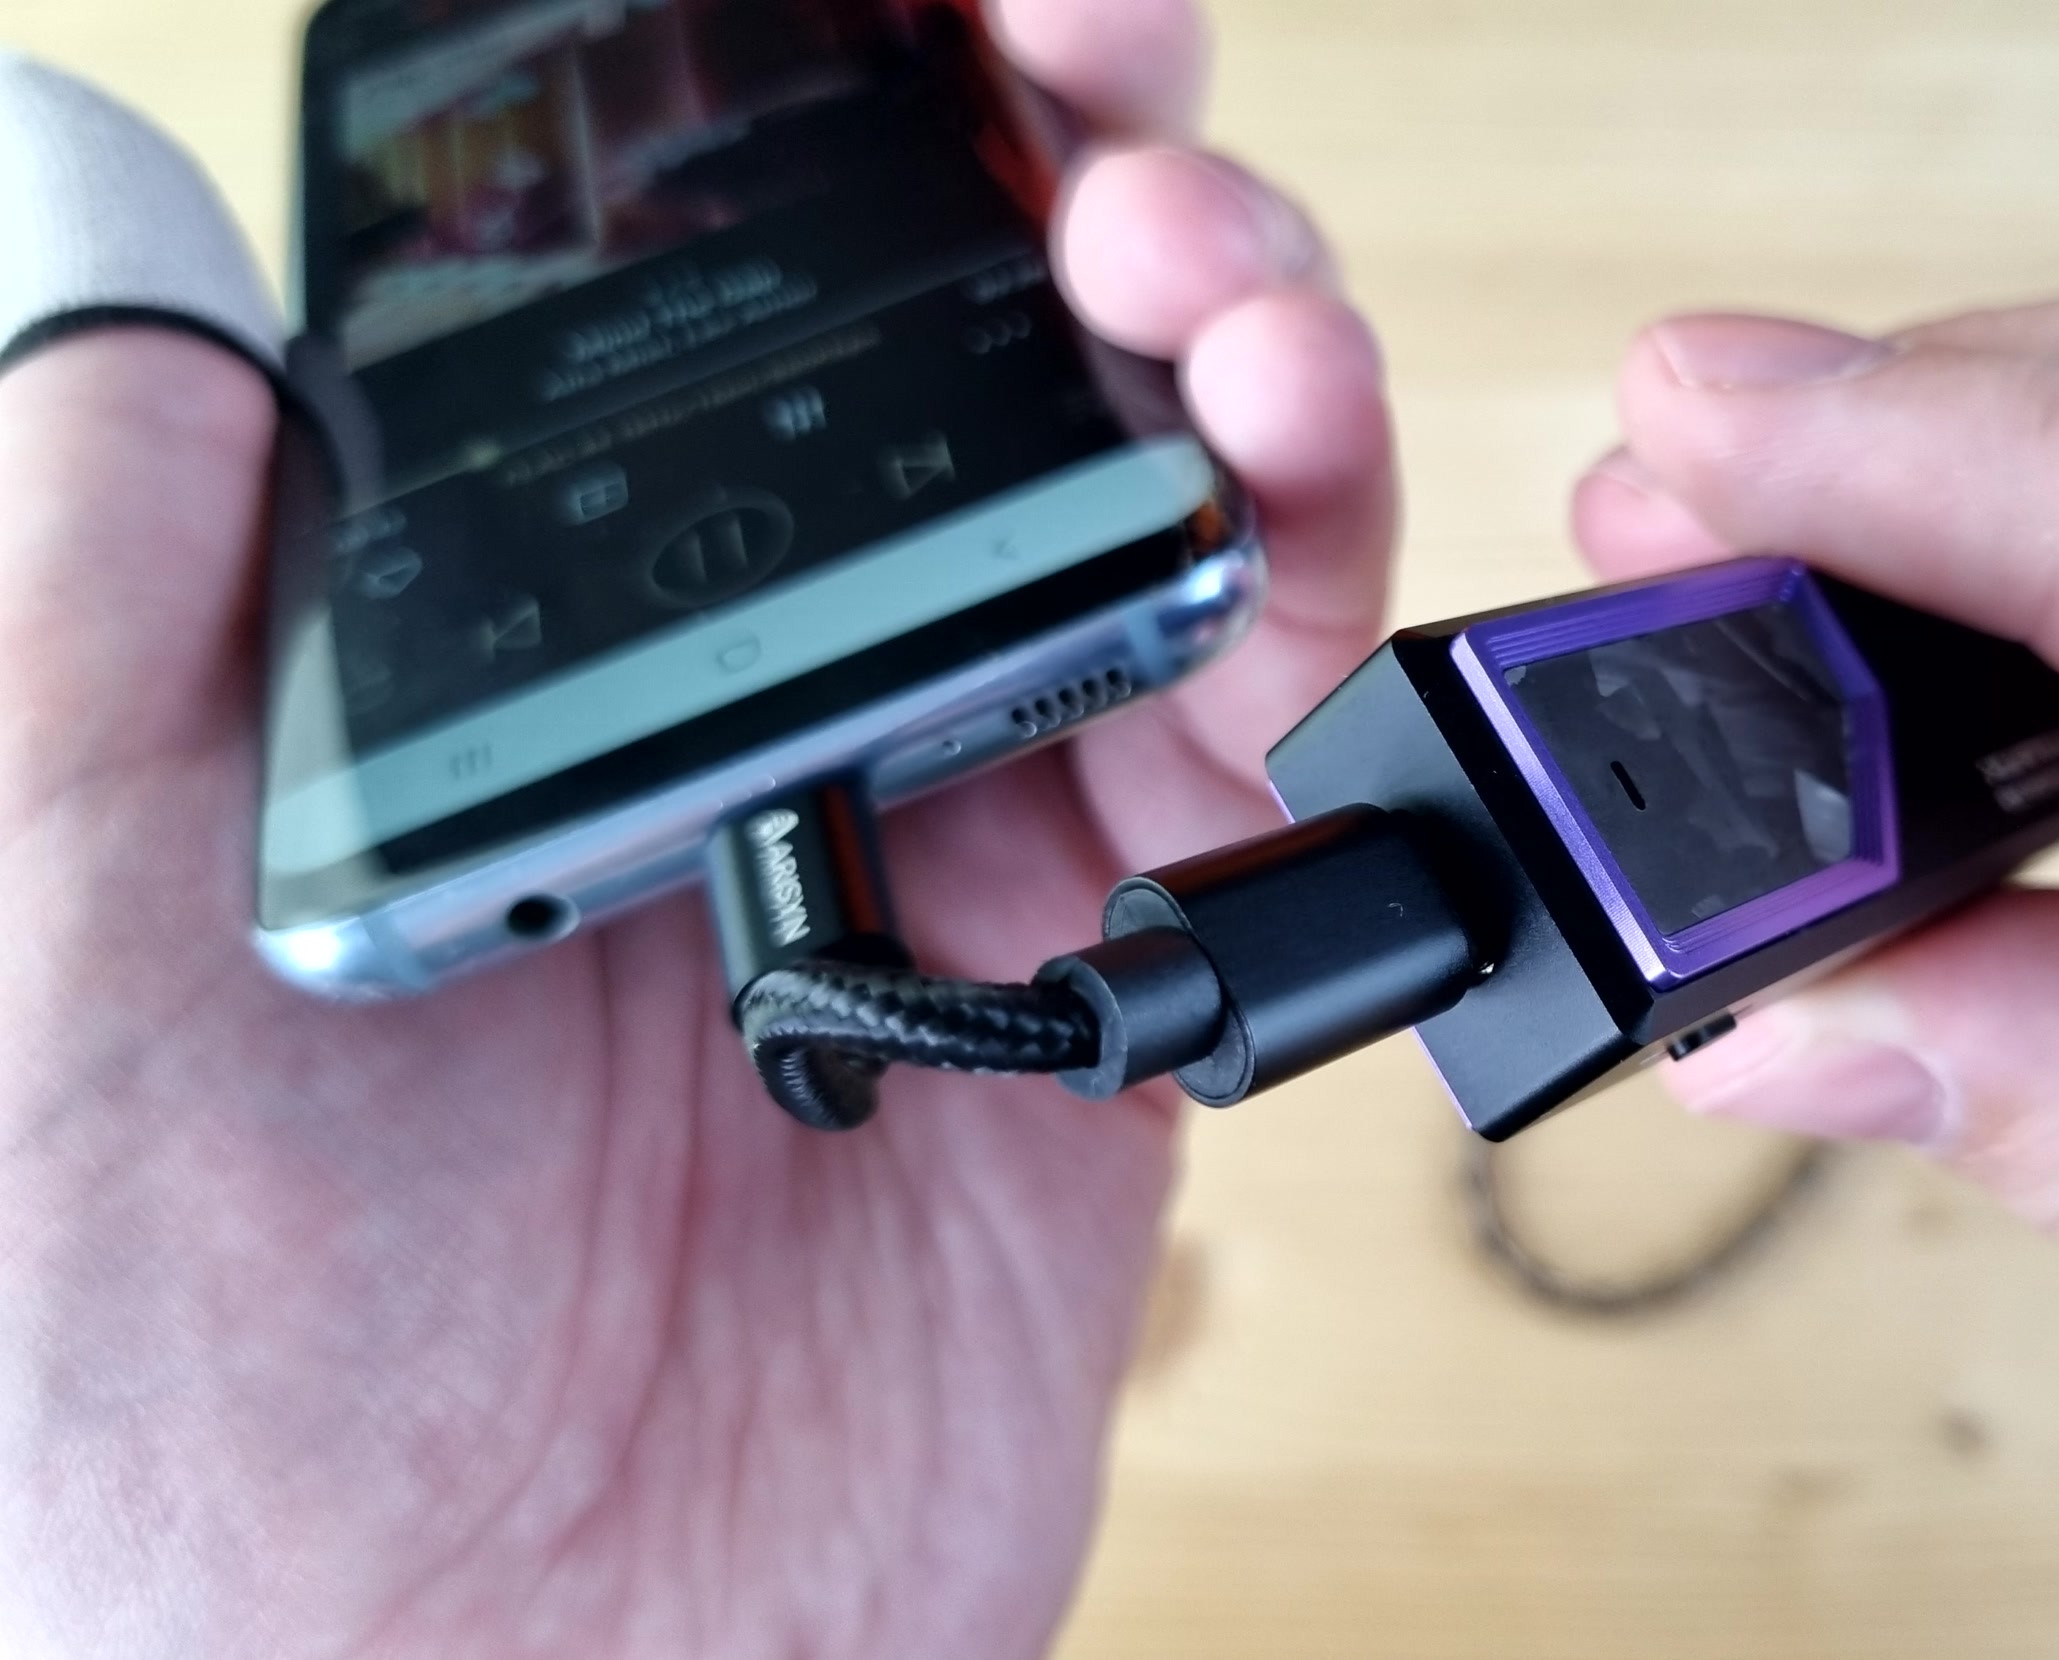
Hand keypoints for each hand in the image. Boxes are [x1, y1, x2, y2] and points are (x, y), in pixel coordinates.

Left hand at [0, 4, 1391, 1653]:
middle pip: (962, 368)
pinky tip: (1269, 511)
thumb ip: (91, 569)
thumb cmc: (172, 1393)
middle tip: (1101, 71)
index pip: (684, 316)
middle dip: (1059, 165)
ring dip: (1228, 341)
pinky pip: (1262, 758)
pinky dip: (1304, 597)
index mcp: (506, 664)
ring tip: (1220, 290)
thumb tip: (138, 232)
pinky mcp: (1116, 1009)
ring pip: (1153, 515)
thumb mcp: (32, 925)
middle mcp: (747, 724)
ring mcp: (949, 851)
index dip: (802, 121)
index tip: (892, 5)